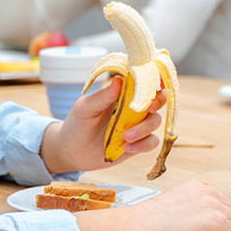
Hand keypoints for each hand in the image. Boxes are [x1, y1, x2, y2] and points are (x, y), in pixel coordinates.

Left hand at [40, 76, 165, 172]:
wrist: (72, 152)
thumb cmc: (77, 124)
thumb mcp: (85, 108)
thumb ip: (103, 96)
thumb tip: (119, 80)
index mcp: (121, 93)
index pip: (142, 81)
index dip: (154, 78)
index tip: (156, 81)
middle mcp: (133, 108)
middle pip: (158, 99)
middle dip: (158, 101)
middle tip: (149, 108)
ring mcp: (137, 125)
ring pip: (155, 121)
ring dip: (145, 128)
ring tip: (126, 137)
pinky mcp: (138, 143)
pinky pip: (151, 142)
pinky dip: (143, 144)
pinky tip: (127, 147)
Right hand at [74, 179, 230, 230]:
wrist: (144, 225)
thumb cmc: (152, 219)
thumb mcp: (175, 201)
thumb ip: (191, 203)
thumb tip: (201, 217)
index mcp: (197, 186)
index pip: (220, 201)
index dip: (215, 216)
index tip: (202, 225)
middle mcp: (209, 192)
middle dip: (224, 223)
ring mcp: (215, 206)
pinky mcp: (218, 223)